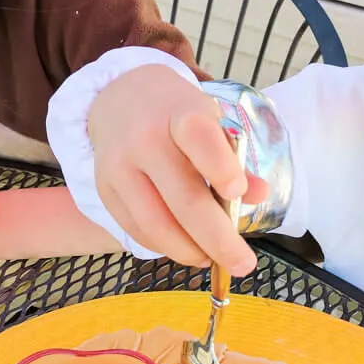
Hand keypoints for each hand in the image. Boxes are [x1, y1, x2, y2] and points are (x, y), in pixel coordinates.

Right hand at [88, 65, 266, 274]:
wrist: (117, 98)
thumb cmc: (175, 114)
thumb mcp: (209, 120)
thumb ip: (233, 158)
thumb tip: (258, 195)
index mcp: (179, 113)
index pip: (199, 138)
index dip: (221, 168)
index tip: (238, 192)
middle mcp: (144, 139)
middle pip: (183, 198)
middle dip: (218, 240)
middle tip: (243, 265)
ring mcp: (119, 167)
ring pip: (156, 224)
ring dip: (190, 251)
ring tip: (213, 259)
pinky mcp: (105, 190)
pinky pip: (136, 230)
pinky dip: (164, 247)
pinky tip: (186, 249)